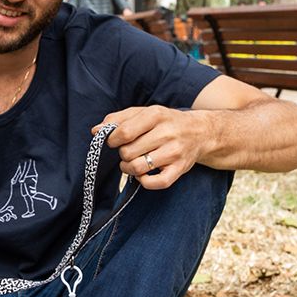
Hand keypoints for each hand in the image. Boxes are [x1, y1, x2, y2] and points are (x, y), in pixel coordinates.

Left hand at [93, 106, 210, 188]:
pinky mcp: (180, 169)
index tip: (113, 142)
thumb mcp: (143, 113)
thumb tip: (96, 131)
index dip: (111, 140)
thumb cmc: (165, 122)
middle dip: (122, 154)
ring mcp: (175, 152)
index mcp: (156, 115)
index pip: (123, 132)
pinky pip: (156, 183)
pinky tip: (142, 174)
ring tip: (131, 162)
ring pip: (138, 168)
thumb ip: (118, 119)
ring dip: (128, 168)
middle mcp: (167, 133)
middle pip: (128, 152)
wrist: (200, 131)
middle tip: (127, 151)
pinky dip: (143, 181)